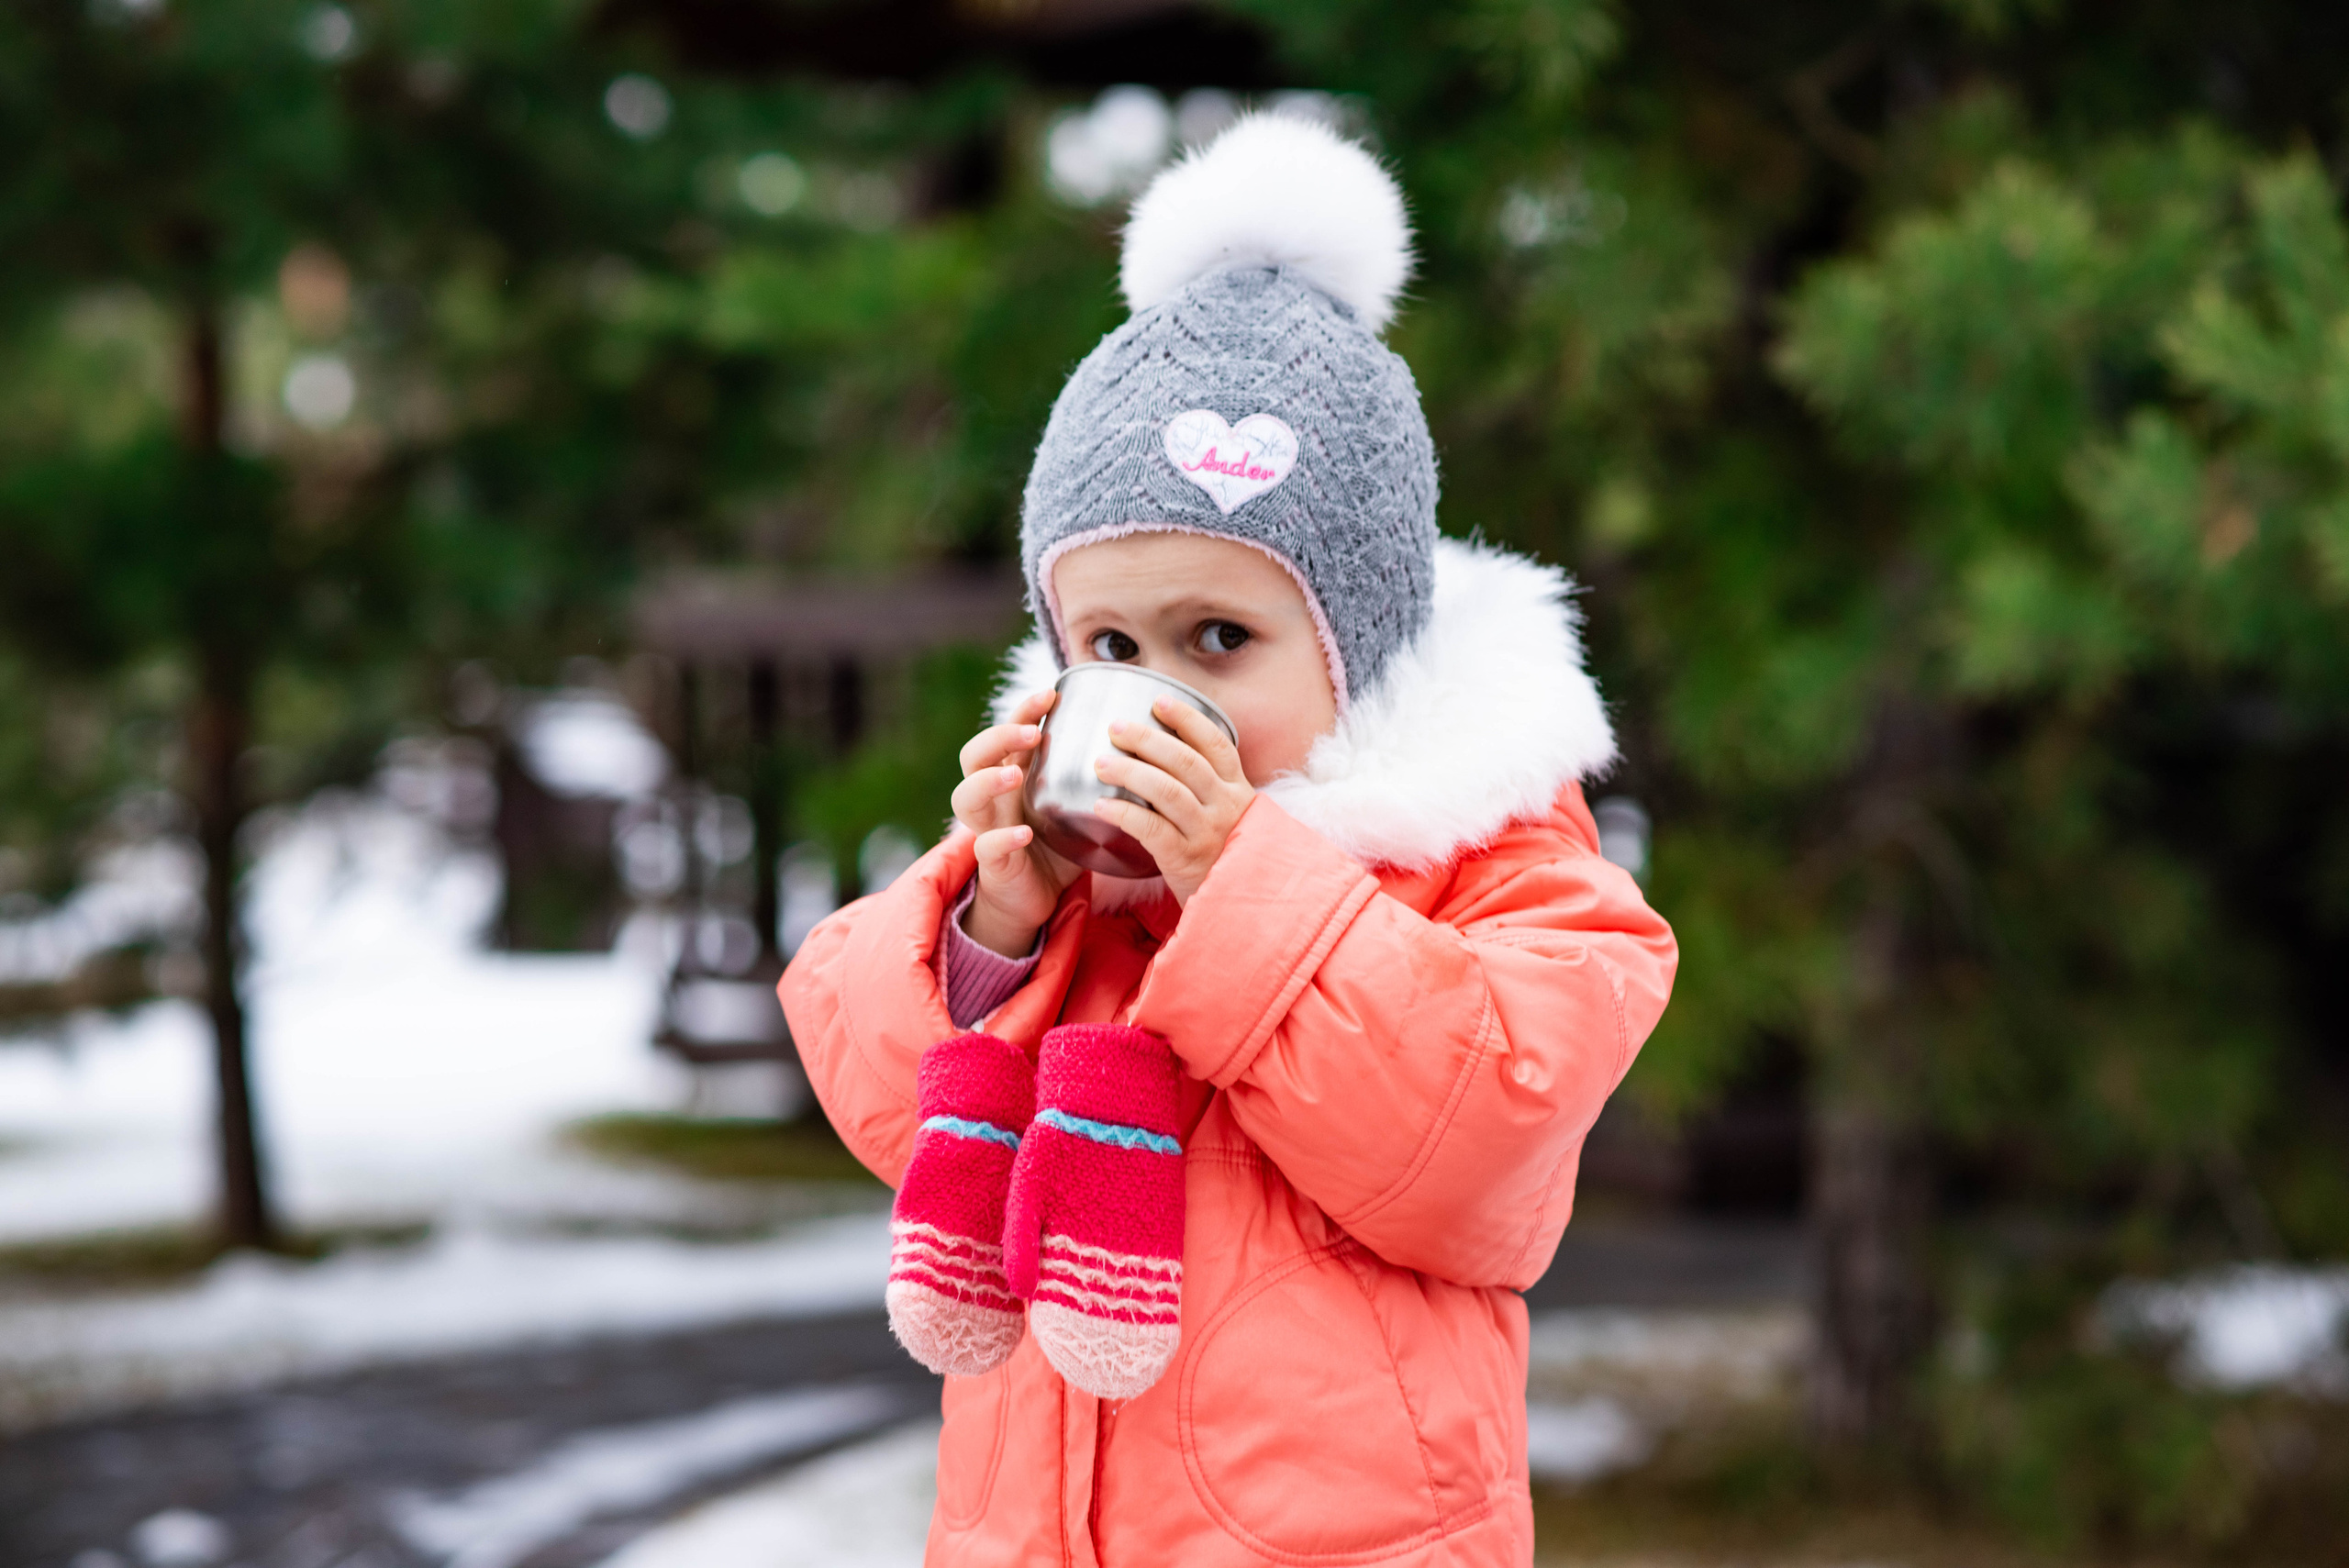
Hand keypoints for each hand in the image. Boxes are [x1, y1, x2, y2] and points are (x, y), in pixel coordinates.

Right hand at [951, 689, 1080, 956]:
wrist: (1033, 899)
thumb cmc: (1057, 845)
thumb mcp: (1074, 807)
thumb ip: (1096, 780)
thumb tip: (1150, 745)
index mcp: (1013, 776)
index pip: (1006, 733)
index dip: (1022, 711)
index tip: (1050, 693)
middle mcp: (993, 797)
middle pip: (974, 756)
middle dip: (999, 737)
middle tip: (1032, 733)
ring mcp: (986, 828)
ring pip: (966, 796)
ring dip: (989, 781)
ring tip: (1015, 775)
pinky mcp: (992, 863)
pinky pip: (986, 847)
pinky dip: (1003, 838)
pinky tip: (1025, 833)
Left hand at [1092, 696, 1254, 904]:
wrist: (1238, 907)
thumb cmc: (1222, 856)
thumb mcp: (1226, 816)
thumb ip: (1204, 789)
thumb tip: (1160, 754)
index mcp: (1237, 790)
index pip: (1216, 744)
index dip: (1188, 719)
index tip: (1159, 701)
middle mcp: (1226, 806)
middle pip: (1186, 761)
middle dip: (1148, 739)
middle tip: (1115, 727)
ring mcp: (1207, 832)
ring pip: (1168, 791)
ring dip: (1130, 772)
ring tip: (1100, 763)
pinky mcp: (1185, 859)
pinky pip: (1151, 829)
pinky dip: (1124, 813)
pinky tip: (1100, 806)